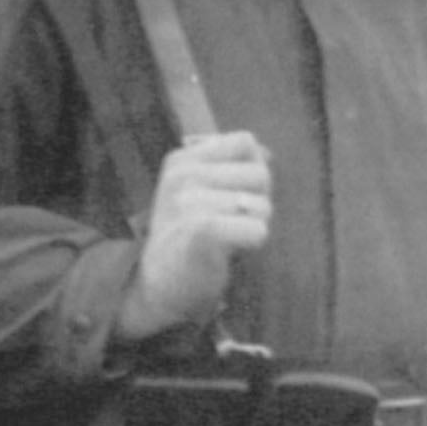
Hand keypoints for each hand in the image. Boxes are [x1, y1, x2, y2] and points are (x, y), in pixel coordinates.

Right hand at [118, 131, 271, 339]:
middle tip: (229, 221)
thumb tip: (266, 152)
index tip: (229, 194)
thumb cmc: (185, 235)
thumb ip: (231, 166)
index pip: (244, 142)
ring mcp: (188, 201)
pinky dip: (252, 242)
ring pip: (262, 205)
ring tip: (226, 236)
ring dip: (255, 225)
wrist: (161, 283)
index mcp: (180, 160)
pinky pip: (257, 229)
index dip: (249, 168)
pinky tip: (229, 251)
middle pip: (260, 173)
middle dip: (257, 199)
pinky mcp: (201, 231)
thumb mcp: (200, 189)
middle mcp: (182, 175)